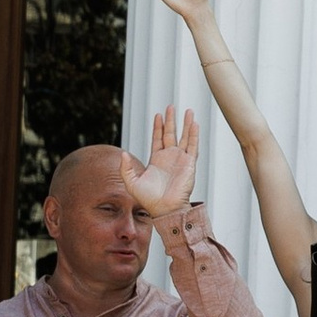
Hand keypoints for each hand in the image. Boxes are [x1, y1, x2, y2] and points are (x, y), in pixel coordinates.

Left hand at [122, 105, 199, 224]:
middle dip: (171, 120)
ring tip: (188, 111)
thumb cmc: (149, 199)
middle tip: (171, 106)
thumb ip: (126, 168)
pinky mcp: (189, 164)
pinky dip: (194, 135)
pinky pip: (192, 146)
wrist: (165, 209)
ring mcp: (180, 160)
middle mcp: (169, 157)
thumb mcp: (131, 182)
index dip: (158, 126)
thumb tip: (122, 154)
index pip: (158, 138)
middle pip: (171, 134)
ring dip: (186, 124)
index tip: (158, 115)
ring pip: (184, 137)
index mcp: (156, 160)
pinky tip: (194, 124)